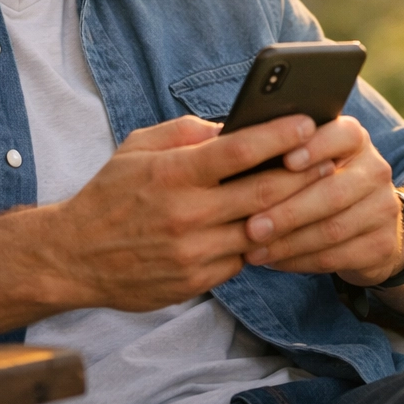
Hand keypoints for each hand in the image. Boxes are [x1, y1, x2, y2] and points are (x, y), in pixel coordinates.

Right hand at [48, 114, 334, 311]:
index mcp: (173, 174)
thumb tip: (235, 125)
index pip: (239, 150)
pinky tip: (275, 227)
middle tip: (330, 159)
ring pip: (261, 231)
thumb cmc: (111, 193)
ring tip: (315, 193)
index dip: (280, 135)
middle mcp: (186, 214)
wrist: (72, 257)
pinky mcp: (195, 282)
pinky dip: (261, 242)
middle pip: (264, 193)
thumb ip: (187, 132)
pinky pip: (242, 259)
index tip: (308, 122)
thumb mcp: (139, 146)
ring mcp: (192, 252)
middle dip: (304, 174)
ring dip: (292, 213)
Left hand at [241, 116, 403, 286]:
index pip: (342, 135)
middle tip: (250, 227)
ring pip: (333, 228)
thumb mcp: (305, 157)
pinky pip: (336, 257)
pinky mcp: (381, 244)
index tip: (285, 161)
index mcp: (354, 139)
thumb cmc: (314, 182)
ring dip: (289, 242)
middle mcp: (375, 168)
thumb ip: (276, 146)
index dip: (315, 147)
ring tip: (253, 250)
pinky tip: (274, 261)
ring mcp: (383, 207)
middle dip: (288, 211)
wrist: (365, 224)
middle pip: (332, 191)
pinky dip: (300, 261)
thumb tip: (224, 140)